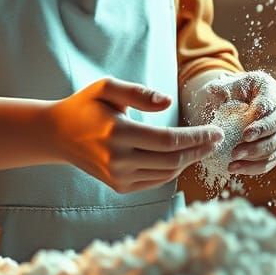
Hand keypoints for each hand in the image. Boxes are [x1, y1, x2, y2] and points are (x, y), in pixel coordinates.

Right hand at [47, 77, 223, 193]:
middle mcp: (118, 160)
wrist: (58, 135)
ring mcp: (118, 177)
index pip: (168, 141)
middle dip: (199, 150)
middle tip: (217, 139)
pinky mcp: (120, 187)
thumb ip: (139, 92)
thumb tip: (169, 101)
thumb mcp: (107, 87)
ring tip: (204, 146)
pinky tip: (183, 156)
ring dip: (189, 161)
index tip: (216, 131)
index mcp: (117, 133)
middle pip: (172, 160)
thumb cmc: (86, 106)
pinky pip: (156, 181)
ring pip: (167, 174)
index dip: (196, 138)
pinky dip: (173, 169)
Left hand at [193, 70, 275, 175]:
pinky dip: (255, 167)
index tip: (245, 135)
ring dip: (255, 159)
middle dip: (257, 145)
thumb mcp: (225, 86)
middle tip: (235, 153)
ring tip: (233, 164)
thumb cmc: (230, 91)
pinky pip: (272, 160)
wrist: (238, 100)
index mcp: (272, 89)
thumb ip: (221, 89)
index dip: (260, 124)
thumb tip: (215, 95)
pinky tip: (238, 169)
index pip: (270, 107)